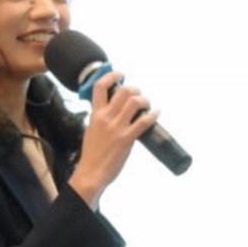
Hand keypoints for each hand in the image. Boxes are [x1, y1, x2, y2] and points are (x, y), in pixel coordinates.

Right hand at [68, 71, 159, 208]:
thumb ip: (100, 118)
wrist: (91, 172)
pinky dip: (152, 114)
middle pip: (123, 91)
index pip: (100, 86)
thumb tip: (111, 110)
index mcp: (95, 114)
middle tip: (138, 94)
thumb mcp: (91, 129)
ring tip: (147, 104)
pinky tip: (156, 113)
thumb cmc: (91, 153)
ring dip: (144, 100)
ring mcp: (117, 127)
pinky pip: (143, 122)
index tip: (120, 74)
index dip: (111, 76)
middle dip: (134, 89)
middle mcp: (106, 117)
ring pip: (134, 102)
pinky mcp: (127, 139)